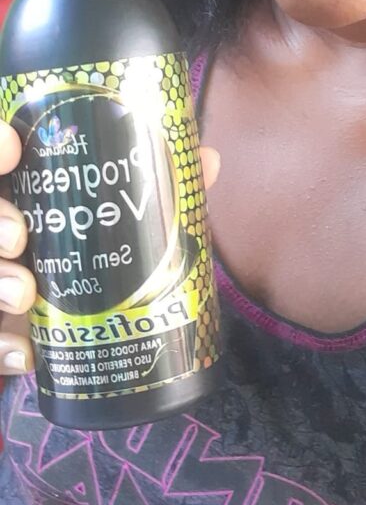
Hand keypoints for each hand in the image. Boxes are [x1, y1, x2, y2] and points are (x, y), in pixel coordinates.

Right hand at [0, 119, 220, 375]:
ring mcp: (0, 274)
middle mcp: (4, 226)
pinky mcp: (0, 324)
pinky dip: (3, 348)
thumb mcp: (123, 217)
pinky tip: (26, 356)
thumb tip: (206, 160)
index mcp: (25, 189)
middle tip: (19, 238)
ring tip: (25, 294)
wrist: (68, 325)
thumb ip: (157, 187)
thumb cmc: (98, 250)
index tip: (12, 148)